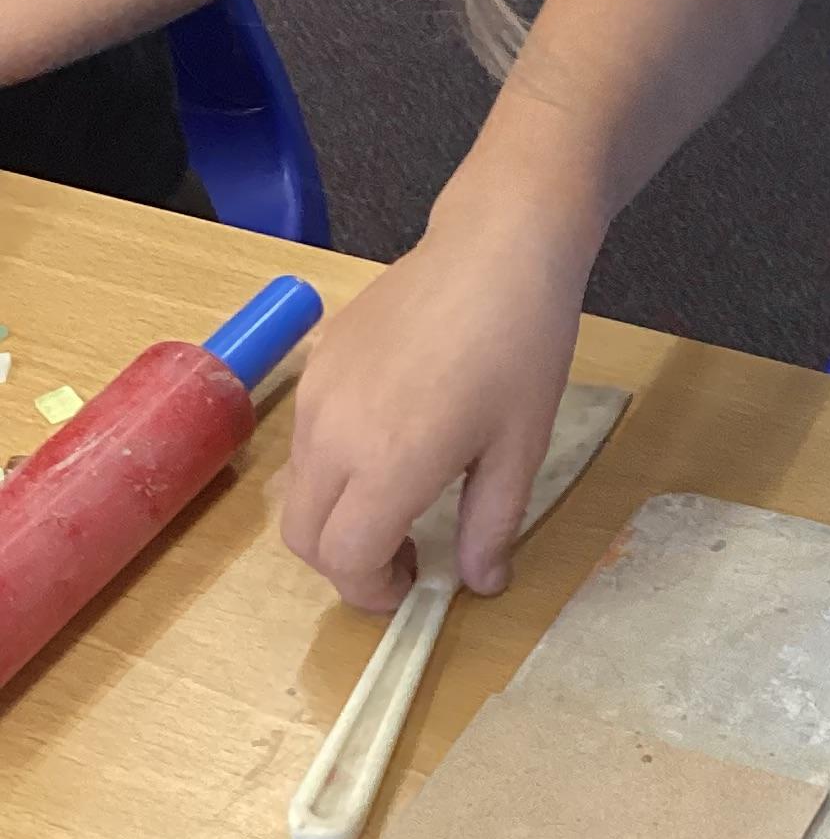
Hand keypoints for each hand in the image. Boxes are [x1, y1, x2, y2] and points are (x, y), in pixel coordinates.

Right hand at [281, 198, 593, 611]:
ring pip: (299, 487)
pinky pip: (305, 438)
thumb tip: (480, 585)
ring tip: (398, 499)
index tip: (411, 586)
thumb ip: (490, 525)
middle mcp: (334, 434)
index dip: (372, 591)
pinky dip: (332, 466)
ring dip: (336, 515)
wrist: (496, 247)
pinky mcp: (315, 362)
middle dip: (345, 564)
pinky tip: (389, 438)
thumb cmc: (522, 347)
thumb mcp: (521, 446)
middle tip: (402, 556)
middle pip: (304, 536)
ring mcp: (315, 395)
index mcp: (388, 463)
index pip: (345, 560)